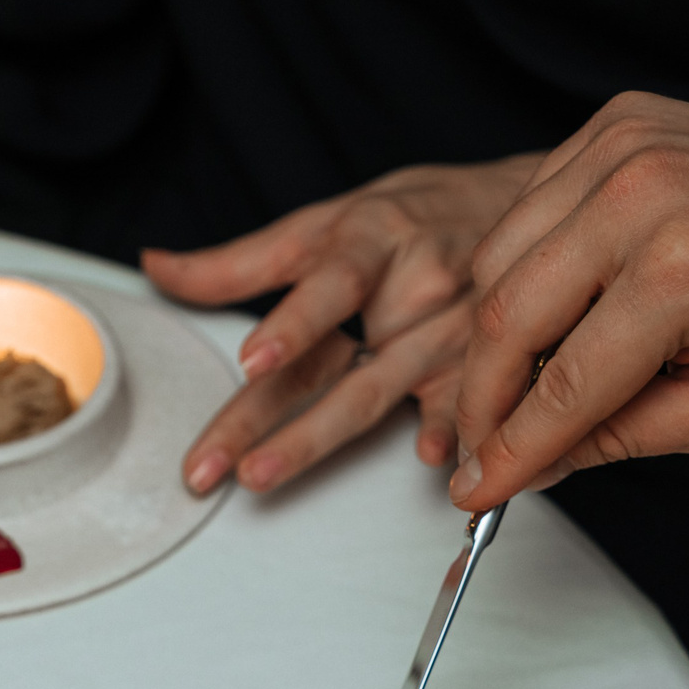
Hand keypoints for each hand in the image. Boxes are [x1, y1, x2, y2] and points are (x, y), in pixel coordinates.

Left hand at [142, 157, 540, 494]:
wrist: (532, 211)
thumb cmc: (417, 218)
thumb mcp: (328, 220)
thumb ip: (241, 261)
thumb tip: (156, 265)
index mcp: (366, 243)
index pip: (325, 286)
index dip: (292, 323)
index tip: (254, 358)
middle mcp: (407, 291)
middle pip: (334, 365)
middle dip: (273, 421)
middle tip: (218, 467)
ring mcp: (448, 333)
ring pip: (379, 395)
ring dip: (323, 439)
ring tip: (266, 477)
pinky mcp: (481, 367)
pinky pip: (465, 406)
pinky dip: (452, 431)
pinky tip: (433, 460)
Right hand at [446, 92, 688, 511]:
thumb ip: (628, 437)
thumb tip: (536, 461)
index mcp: (687, 270)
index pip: (563, 385)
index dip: (511, 451)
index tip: (477, 489)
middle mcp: (644, 193)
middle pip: (507, 316)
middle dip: (482, 399)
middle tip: (482, 448)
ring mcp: (625, 145)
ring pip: (499, 260)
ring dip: (499, 334)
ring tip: (529, 382)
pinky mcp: (617, 121)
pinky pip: (529, 210)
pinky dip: (527, 266)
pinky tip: (563, 306)